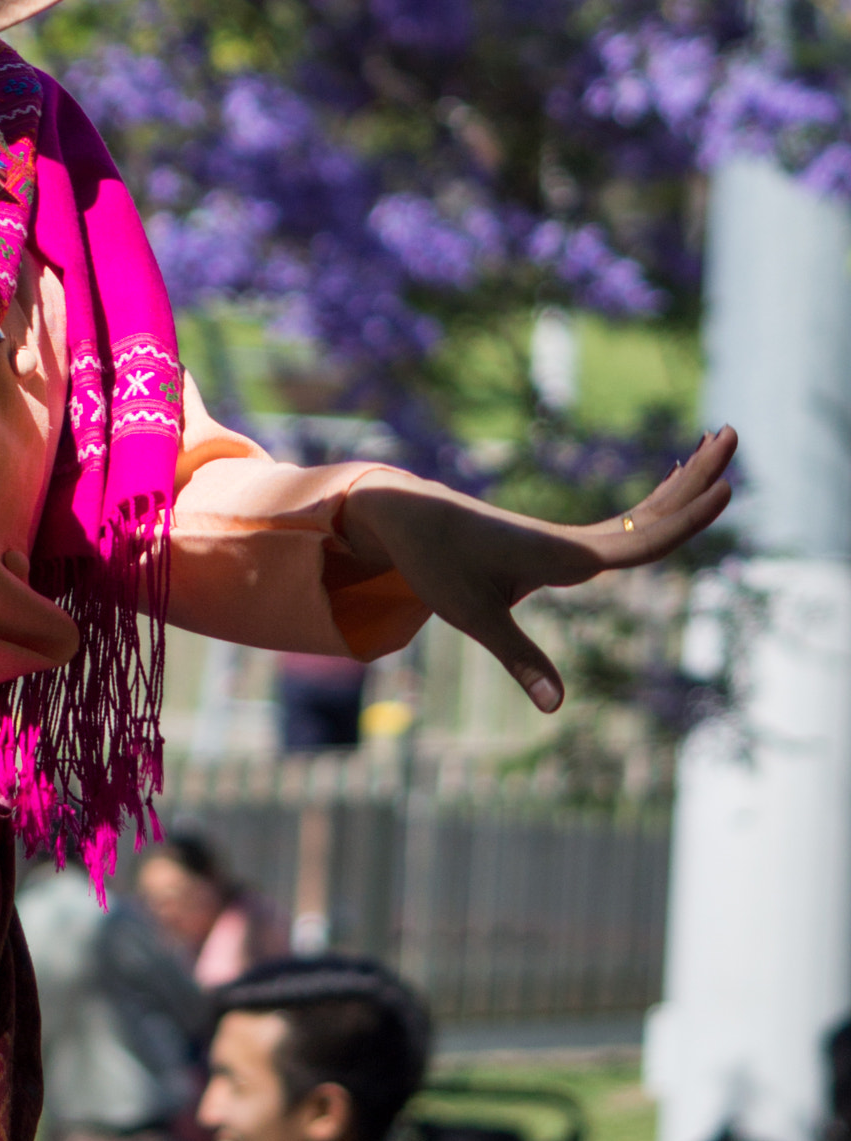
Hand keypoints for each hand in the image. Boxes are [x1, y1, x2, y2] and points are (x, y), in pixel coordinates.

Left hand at [337, 426, 736, 711]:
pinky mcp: (555, 544)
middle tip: (736, 432)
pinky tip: (667, 492)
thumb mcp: (472, 615)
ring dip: (680, 483)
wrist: (404, 518)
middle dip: (696, 477)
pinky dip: (651, 505)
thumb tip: (557, 709)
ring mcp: (566, 539)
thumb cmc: (435, 562)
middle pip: (652, 511)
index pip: (643, 538)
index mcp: (564, 554)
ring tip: (715, 443)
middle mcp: (574, 541)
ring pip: (639, 511)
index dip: (687, 518)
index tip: (726, 488)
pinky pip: (618, 523)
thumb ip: (520, 658)